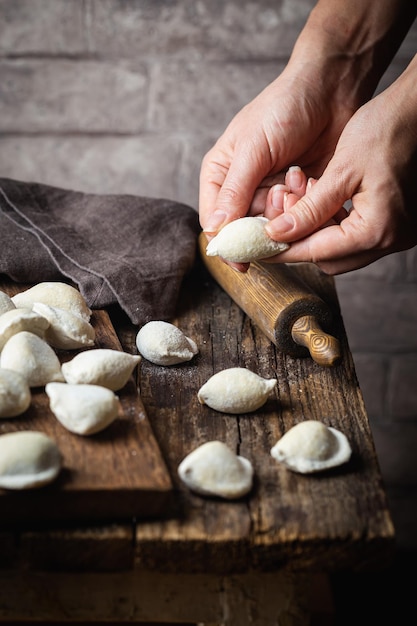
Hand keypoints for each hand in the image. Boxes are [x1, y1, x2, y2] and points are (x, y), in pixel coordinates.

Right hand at [199, 61, 357, 235]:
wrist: (331, 91)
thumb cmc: (284, 108)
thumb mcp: (253, 148)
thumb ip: (235, 190)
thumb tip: (215, 229)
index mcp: (220, 175)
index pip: (214, 221)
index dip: (227, 242)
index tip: (242, 260)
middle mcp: (243, 190)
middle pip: (246, 230)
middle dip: (266, 221)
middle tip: (280, 197)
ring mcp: (271, 195)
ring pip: (274, 228)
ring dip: (289, 211)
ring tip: (297, 178)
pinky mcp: (298, 198)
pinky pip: (299, 221)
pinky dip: (307, 208)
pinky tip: (311, 181)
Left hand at [264, 59, 416, 273]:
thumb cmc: (384, 131)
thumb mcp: (340, 171)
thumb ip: (308, 209)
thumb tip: (276, 234)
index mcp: (376, 229)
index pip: (317, 251)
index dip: (283, 249)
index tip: (257, 246)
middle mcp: (391, 240)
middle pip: (330, 260)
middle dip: (300, 245)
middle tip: (274, 227)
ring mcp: (399, 235)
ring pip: (343, 253)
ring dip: (317, 238)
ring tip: (296, 211)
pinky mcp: (399, 227)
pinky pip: (359, 240)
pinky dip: (336, 230)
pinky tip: (320, 209)